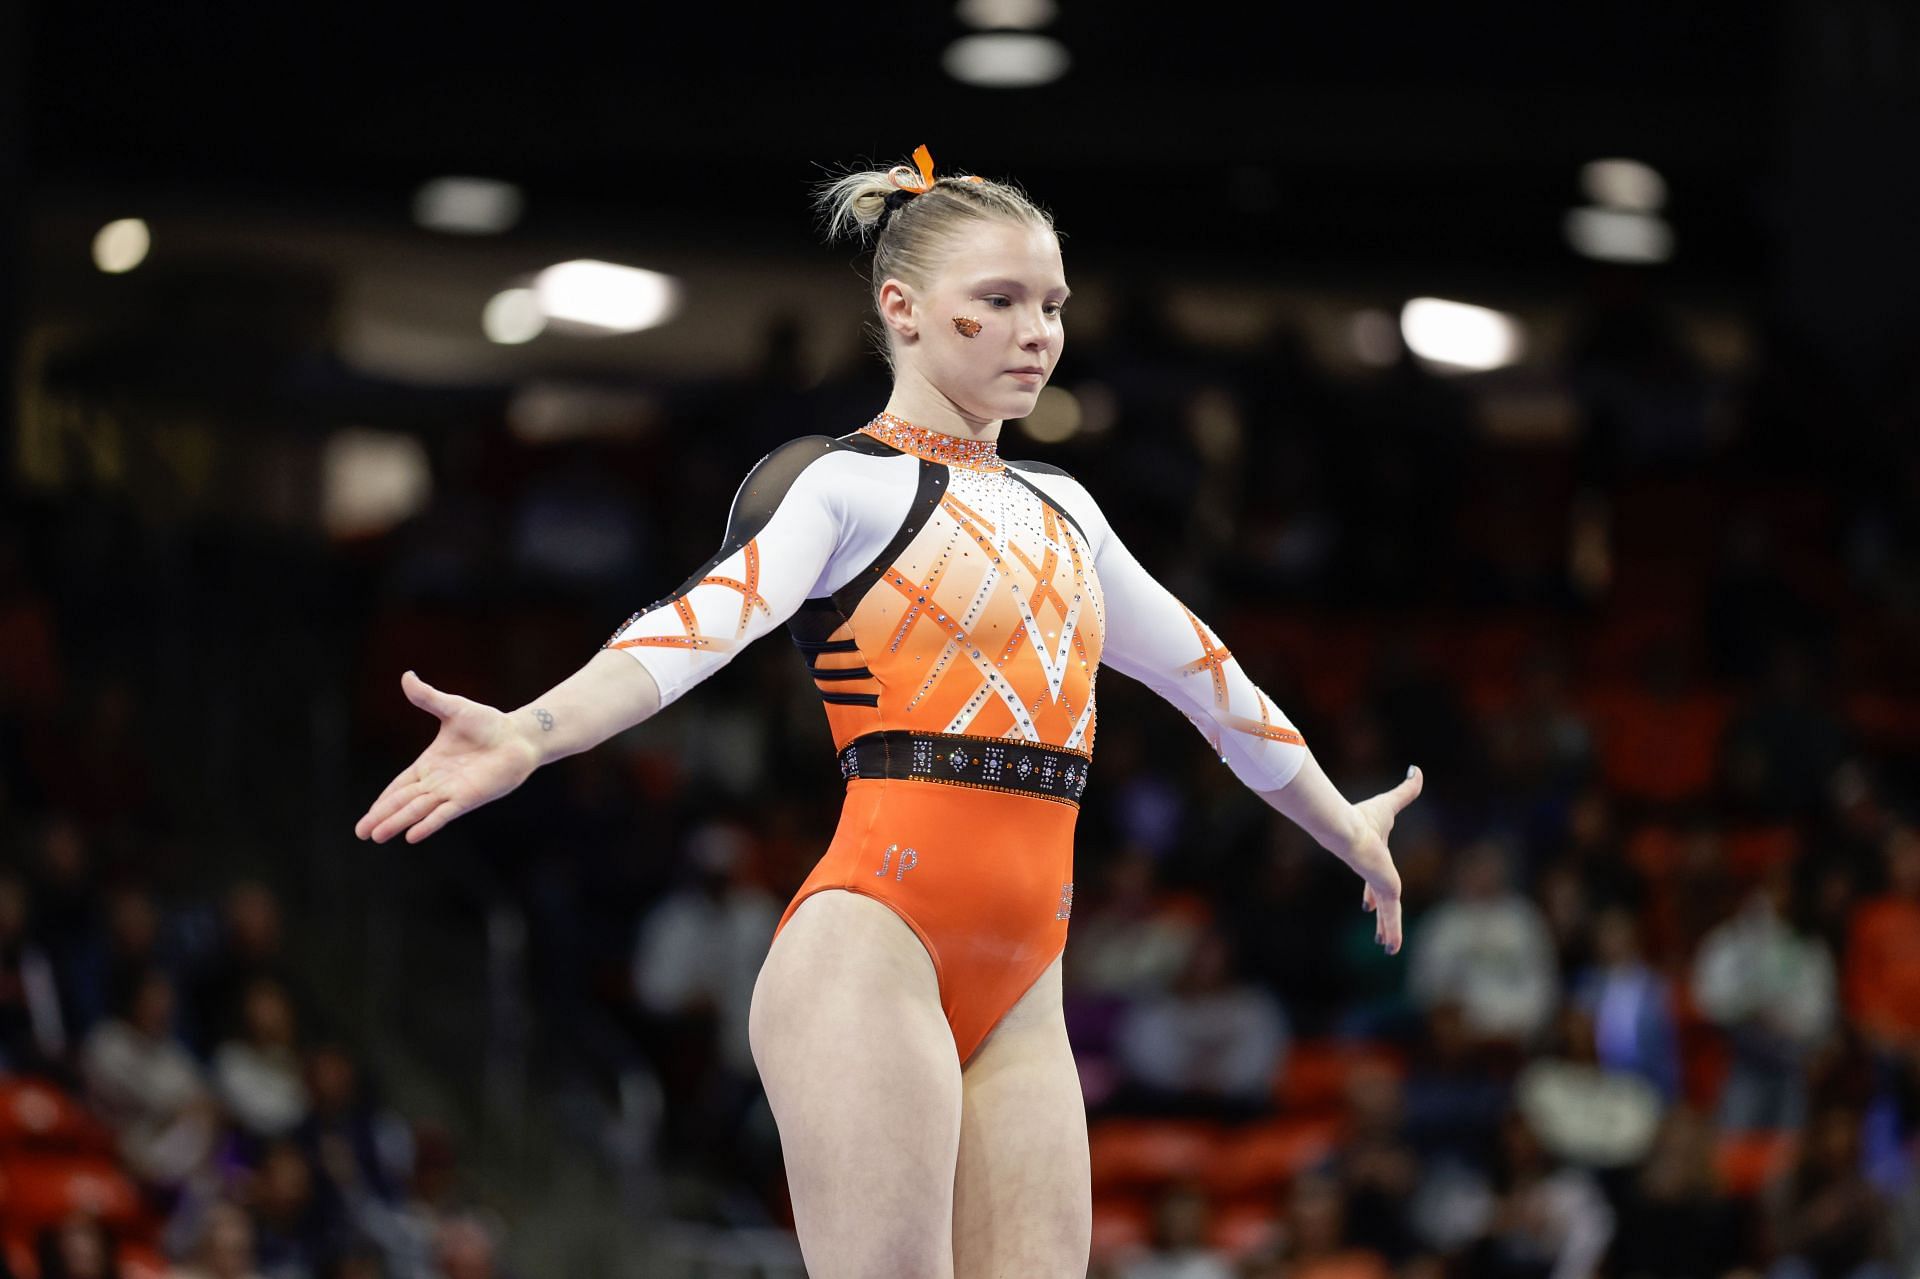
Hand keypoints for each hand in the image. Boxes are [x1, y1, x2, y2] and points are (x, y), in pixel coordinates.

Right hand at [354, 671, 539, 843]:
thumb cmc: (489, 723)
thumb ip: (428, 697)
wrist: (519, 735)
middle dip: (382, 816)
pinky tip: (411, 836)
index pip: (400, 786)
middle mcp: (438, 782)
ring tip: (376, 837)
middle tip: (361, 834)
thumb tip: (406, 676)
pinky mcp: (469, 797)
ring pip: (418, 810)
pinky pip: (443, 813)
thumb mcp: (452, 708)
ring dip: (397, 822)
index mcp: (429, 765)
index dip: (383, 800)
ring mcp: (452, 791)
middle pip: (403, 802)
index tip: (367, 816)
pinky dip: (427, 824)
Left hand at [1352, 765, 1422, 955]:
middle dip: (1382, 919)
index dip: (1372, 895)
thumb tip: (1416, 769)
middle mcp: (1375, 875)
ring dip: (1388, 931)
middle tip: (1380, 938)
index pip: (1374, 882)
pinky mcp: (1384, 891)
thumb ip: (1406, 789)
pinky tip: (1391, 948)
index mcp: (1374, 860)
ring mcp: (1379, 885)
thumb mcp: (1391, 803)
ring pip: (1388, 913)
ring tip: (1388, 950)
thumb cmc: (1364, 816)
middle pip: (1380, 901)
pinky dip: (1393, 932)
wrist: (1346, 830)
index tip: (1367, 907)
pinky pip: (1391, 916)